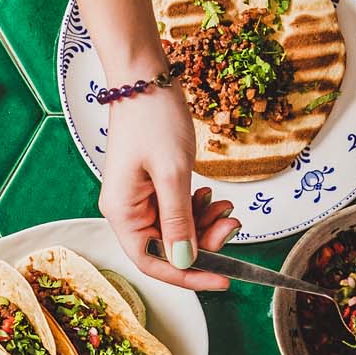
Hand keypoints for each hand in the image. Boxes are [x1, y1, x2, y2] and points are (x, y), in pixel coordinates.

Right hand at [99, 87, 239, 290]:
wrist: (144, 75)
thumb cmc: (152, 118)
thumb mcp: (172, 172)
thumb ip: (179, 220)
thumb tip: (186, 261)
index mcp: (123, 212)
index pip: (152, 261)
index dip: (188, 275)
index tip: (222, 278)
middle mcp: (127, 210)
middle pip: (168, 248)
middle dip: (204, 242)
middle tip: (232, 224)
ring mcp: (139, 197)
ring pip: (176, 230)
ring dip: (204, 224)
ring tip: (227, 207)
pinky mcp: (152, 185)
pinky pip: (177, 210)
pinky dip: (198, 208)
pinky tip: (210, 195)